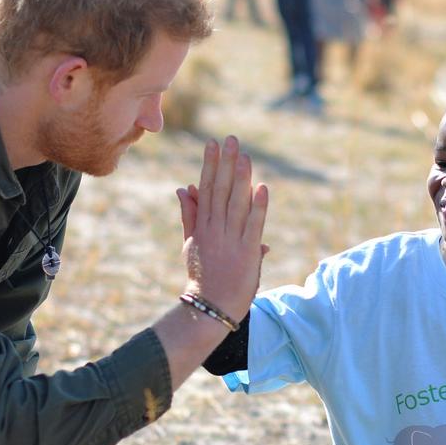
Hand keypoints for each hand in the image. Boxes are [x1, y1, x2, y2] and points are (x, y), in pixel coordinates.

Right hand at [177, 135, 267, 321]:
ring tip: (244, 155)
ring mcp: (231, 239)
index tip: (213, 144)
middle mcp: (215, 229)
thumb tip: (183, 188)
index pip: (206, 188)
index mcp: (202, 226)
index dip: (210, 164)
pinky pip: (254, 224)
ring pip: (236, 202)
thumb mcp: (191, 243)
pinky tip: (262, 187)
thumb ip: (189, 215)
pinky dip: (258, 206)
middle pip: (220, 190)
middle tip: (230, 139)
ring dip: (241, 177)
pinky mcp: (247, 251)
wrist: (210, 305)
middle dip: (225, 163)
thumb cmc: (202, 276)